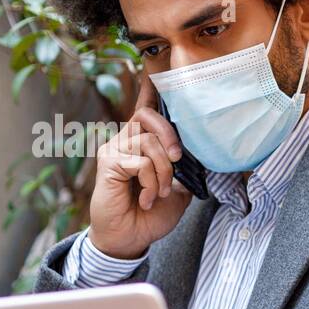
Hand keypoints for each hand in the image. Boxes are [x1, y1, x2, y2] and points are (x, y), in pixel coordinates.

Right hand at [88, 73, 192, 259]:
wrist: (130, 238)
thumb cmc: (151, 214)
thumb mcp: (177, 190)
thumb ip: (185, 170)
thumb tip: (200, 154)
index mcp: (142, 143)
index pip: (147, 110)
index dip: (151, 90)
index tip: (156, 70)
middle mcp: (125, 140)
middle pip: (148, 116)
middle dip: (170, 136)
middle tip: (178, 160)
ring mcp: (114, 150)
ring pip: (148, 142)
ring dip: (163, 171)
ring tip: (161, 192)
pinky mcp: (108, 163)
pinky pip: (140, 161)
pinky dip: (151, 182)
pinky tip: (147, 198)